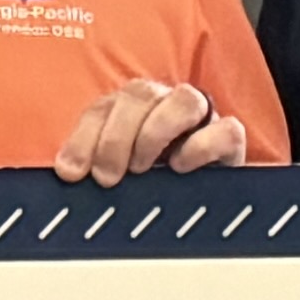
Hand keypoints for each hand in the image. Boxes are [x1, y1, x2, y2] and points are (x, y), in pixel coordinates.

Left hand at [53, 80, 249, 185]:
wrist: (203, 206)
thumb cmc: (152, 187)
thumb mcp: (116, 175)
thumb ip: (93, 166)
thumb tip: (68, 172)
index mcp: (132, 110)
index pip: (103, 107)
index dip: (84, 137)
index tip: (72, 172)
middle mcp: (166, 106)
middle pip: (140, 94)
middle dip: (117, 136)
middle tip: (107, 175)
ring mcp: (203, 120)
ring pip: (184, 99)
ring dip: (156, 131)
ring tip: (142, 167)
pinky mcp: (230, 142)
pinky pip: (226, 130)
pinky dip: (202, 146)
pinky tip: (181, 167)